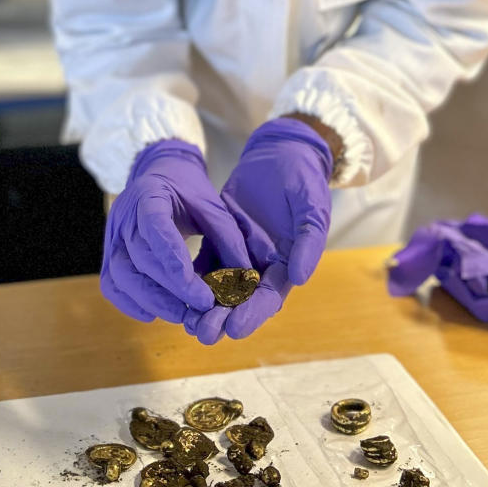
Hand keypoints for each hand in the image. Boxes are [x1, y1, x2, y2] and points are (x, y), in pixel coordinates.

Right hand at [101, 139, 253, 323]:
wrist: (159, 173)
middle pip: (139, 258)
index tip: (200, 293)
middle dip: (169, 289)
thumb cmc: (187, 189)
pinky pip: (111, 283)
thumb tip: (245, 277)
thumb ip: (227, 237)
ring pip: (120, 275)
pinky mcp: (109, 252)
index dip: (175, 263)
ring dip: (150, 300)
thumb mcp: (211, 204)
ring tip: (180, 315)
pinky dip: (129, 303)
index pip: (156, 229)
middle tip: (199, 309)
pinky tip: (153, 314)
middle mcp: (124, 216)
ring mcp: (112, 235)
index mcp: (148, 195)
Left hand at [191, 119, 332, 342]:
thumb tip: (299, 277)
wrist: (282, 154)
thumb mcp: (313, 207)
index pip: (267, 298)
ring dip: (202, 305)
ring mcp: (238, 253)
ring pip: (217, 286)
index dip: (252, 315)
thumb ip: (309, 242)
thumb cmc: (304, 180)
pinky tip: (174, 287)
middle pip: (240, 300)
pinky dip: (191, 276)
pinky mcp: (219, 237)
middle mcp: (261, 266)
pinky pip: (203, 261)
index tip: (235, 329)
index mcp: (286, 264)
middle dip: (222, 318)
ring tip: (185, 322)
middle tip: (201, 332)